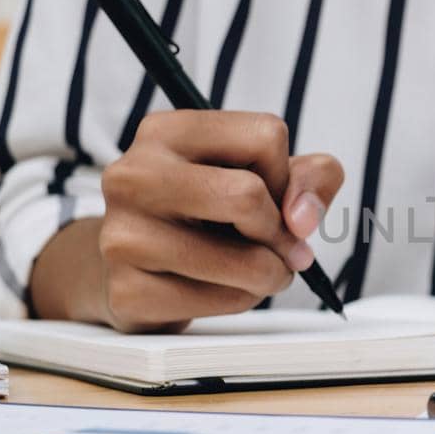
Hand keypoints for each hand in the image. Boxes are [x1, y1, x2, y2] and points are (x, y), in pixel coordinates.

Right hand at [95, 111, 342, 331]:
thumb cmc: (207, 215)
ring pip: (247, 262)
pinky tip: (219, 289)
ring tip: (254, 271)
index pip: (266, 136)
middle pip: (248, 195)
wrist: (135, 269)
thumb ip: (311, 177)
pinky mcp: (128, 292)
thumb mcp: (264, 178)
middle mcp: (133, 175)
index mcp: (166, 131)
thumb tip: (302, 218)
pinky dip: (241, 300)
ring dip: (270, 275)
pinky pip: (224, 302)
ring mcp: (123, 235)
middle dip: (282, 233)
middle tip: (279, 247)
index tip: (271, 198)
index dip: (286, 177)